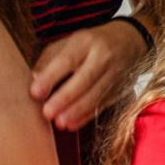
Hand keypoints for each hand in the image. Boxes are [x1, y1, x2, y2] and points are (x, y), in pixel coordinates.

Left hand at [30, 21, 146, 129]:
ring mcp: (115, 72)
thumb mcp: (69, 42)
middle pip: (84, 79)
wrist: (130, 40)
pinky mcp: (121, 87)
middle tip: (47, 113)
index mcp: (86, 41)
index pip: (67, 60)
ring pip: (96, 94)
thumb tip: (34, 78)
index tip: (35, 93)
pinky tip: (73, 124)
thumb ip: (50, 59)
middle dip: (65, 98)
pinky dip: (87, 115)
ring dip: (76, 111)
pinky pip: (104, 103)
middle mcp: (103, 56)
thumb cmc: (90, 43)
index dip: (50, 77)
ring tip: (60, 123)